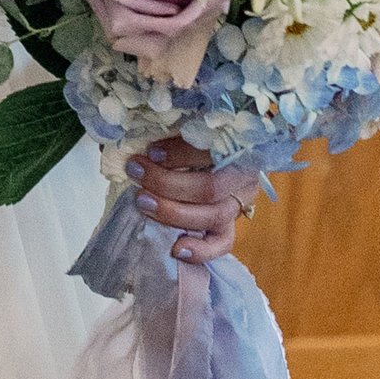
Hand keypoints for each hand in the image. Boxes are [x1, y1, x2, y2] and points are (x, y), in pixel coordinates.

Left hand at [128, 136, 254, 266]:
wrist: (214, 159)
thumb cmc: (192, 139)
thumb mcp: (187, 128)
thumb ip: (172, 131)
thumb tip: (137, 139)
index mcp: (237, 146)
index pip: (213, 151)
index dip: (180, 153)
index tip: (151, 152)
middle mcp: (243, 177)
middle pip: (209, 188)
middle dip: (167, 183)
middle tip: (136, 172)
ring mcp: (237, 203)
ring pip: (213, 216)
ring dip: (173, 212)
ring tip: (142, 202)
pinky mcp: (230, 226)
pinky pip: (222, 243)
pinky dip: (201, 250)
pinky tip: (177, 249)